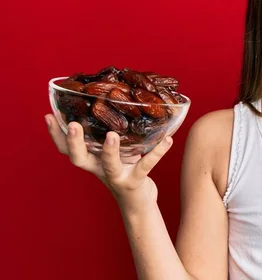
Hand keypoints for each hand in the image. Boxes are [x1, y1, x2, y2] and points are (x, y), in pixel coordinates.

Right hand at [45, 113, 173, 209]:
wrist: (137, 204)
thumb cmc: (125, 171)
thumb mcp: (115, 153)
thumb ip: (111, 135)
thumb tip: (117, 101)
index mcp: (91, 160)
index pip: (66, 149)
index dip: (55, 135)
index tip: (49, 116)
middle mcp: (99, 169)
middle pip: (79, 158)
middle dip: (73, 142)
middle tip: (72, 124)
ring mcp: (117, 177)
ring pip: (109, 165)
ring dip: (110, 151)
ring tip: (112, 135)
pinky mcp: (135, 181)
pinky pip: (146, 166)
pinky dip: (158, 152)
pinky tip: (168, 140)